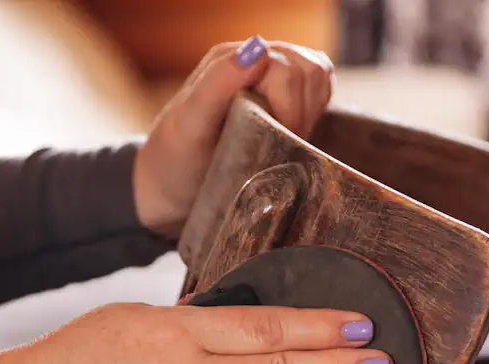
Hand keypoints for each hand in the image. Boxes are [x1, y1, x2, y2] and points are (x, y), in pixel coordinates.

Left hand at [133, 35, 335, 237]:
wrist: (168, 188)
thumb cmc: (175, 160)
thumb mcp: (189, 125)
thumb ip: (218, 84)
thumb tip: (258, 49)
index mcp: (229, 60)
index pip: (288, 68)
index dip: (290, 109)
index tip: (275, 141)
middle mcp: (251, 61)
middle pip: (309, 70)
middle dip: (301, 113)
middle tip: (278, 145)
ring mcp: (268, 76)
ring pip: (319, 75)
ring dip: (310, 112)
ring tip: (285, 140)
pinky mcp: (283, 95)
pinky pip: (319, 88)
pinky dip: (315, 110)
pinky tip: (293, 134)